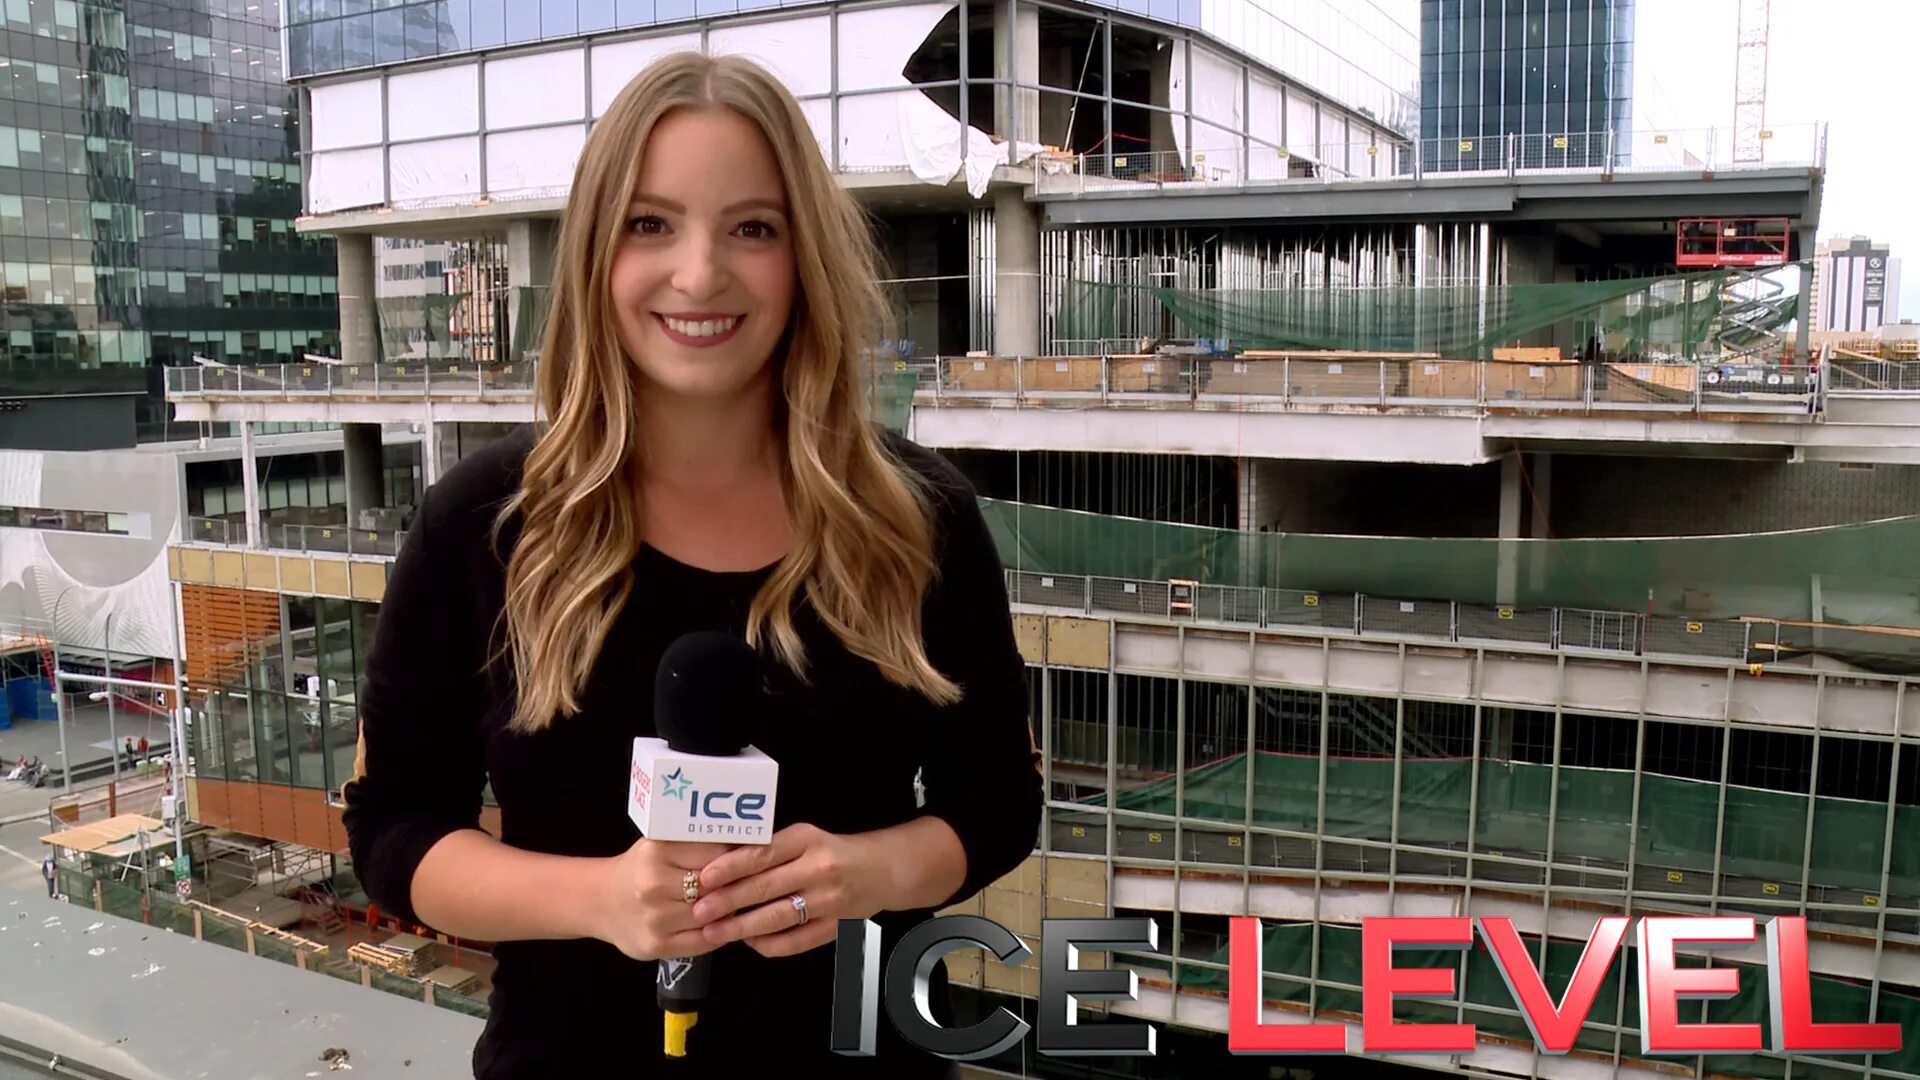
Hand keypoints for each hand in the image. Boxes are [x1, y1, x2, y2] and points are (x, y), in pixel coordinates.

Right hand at [587, 837, 734, 961]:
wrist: (600, 901)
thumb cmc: (641, 869)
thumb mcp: (662, 844)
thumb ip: (696, 843)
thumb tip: (746, 843)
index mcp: (657, 852)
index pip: (716, 853)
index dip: (734, 859)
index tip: (745, 861)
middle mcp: (653, 884)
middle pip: (715, 887)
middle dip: (732, 887)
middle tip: (743, 885)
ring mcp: (655, 917)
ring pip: (712, 916)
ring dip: (726, 912)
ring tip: (728, 904)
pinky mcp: (657, 945)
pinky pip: (704, 942)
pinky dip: (717, 934)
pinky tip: (717, 925)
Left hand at [689, 824, 893, 957]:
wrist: (880, 870)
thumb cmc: (832, 852)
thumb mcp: (804, 837)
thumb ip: (770, 849)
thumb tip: (721, 867)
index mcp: (807, 840)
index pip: (763, 853)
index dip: (731, 867)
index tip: (705, 878)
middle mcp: (818, 869)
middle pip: (766, 887)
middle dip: (727, 901)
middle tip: (699, 911)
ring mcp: (828, 901)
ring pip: (777, 917)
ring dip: (741, 927)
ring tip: (714, 933)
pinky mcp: (834, 927)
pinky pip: (796, 941)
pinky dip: (769, 944)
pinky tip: (749, 942)